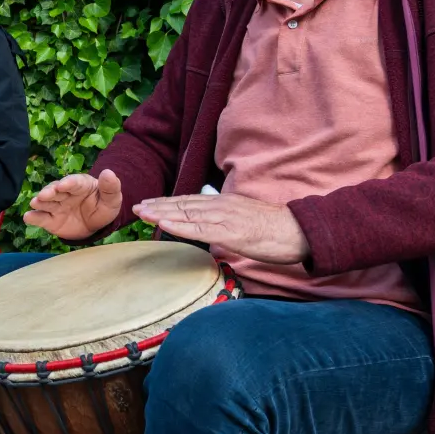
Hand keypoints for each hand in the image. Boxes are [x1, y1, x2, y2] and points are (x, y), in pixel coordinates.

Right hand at [23, 170, 123, 240]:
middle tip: (44, 195)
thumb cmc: (103, 208)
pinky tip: (28, 217)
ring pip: (46, 203)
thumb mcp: (112, 200)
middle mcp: (65, 193)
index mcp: (80, 185)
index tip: (63, 185)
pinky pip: (41, 218)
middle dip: (49, 191)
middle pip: (56, 190)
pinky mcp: (50, 220)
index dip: (68, 183)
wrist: (94, 226)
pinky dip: (33, 217)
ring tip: (35, 203)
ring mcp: (56, 206)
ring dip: (40, 202)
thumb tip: (108, 172)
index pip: (74, 182)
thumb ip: (111, 187)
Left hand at [133, 193, 309, 263]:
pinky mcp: (230, 232)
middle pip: (183, 205)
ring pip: (186, 214)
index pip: (190, 201)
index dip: (167, 202)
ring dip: (161, 213)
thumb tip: (212, 229)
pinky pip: (199, 229)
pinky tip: (163, 225)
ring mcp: (224, 218)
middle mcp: (220, 206)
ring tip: (142, 213)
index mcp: (224, 203)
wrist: (298, 231)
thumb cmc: (274, 230)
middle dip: (157, 206)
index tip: (148, 204)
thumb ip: (226, 222)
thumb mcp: (245, 220)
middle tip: (136, 207)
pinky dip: (178, 226)